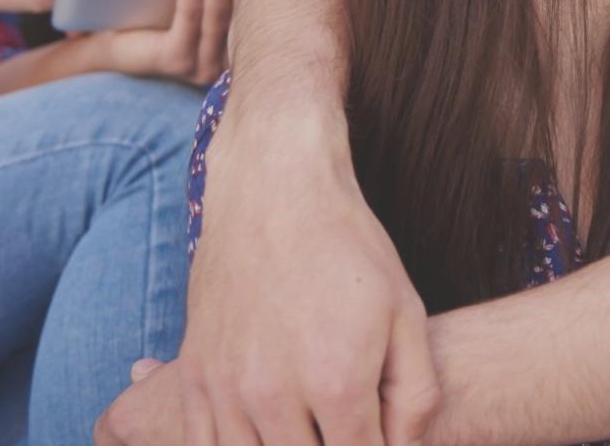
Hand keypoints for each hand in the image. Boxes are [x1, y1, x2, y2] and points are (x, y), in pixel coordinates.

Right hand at [95, 127, 439, 445]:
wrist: (274, 189)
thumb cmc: (347, 247)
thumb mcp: (406, 311)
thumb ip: (415, 393)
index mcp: (337, 383)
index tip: (378, 438)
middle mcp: (275, 395)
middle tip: (344, 427)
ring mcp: (227, 388)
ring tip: (307, 427)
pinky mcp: (195, 376)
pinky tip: (261, 433)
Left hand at [101, 0, 254, 84]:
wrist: (102, 44)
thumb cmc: (146, 18)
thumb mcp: (187, 1)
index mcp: (231, 50)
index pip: (252, 7)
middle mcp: (224, 64)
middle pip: (240, 8)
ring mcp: (202, 66)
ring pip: (218, 11)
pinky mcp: (177, 60)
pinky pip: (191, 14)